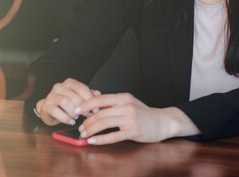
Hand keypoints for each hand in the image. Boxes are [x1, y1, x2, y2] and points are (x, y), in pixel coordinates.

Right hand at [35, 78, 98, 125]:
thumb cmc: (67, 104)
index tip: (95, 109)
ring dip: (73, 112)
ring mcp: (51, 96)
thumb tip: (98, 94)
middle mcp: (59, 87)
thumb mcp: (79, 98)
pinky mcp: (46, 105)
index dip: (90, 99)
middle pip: (74, 95)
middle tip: (87, 115)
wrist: (49, 110)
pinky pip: (56, 111)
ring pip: (64, 101)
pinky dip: (65, 118)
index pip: (82, 88)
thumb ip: (89, 95)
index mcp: (69, 83)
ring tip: (77, 117)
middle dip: (82, 107)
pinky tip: (71, 121)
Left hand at [75, 93, 199, 143]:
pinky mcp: (133, 131)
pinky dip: (101, 139)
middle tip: (80, 128)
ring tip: (84, 135)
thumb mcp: (128, 103)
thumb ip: (112, 103)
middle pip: (100, 113)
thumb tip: (92, 102)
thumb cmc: (142, 113)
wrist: (162, 121)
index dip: (85, 105)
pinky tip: (93, 141)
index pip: (100, 99)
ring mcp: (130, 118)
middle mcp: (126, 106)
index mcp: (123, 97)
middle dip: (86, 121)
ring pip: (104, 123)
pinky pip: (113, 136)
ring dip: (91, 130)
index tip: (76, 111)